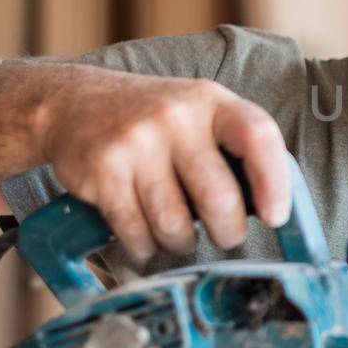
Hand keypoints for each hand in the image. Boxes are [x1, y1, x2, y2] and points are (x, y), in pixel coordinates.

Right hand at [38, 70, 290, 260]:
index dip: (274, 182)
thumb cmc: (152, 121)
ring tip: (178, 234)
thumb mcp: (198, 114)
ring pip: (175, 224)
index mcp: (211, 101)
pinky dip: (145, 246)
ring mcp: (137, 142)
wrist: (72, 103)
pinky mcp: (103, 170)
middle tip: (225, 236)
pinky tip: (146, 236)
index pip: (258, 136)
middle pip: (219, 198)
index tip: (275, 217)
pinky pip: (136, 231)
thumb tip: (271, 209)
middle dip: (228, 232)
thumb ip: (233, 149)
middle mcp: (175, 117)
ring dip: (181, 243)